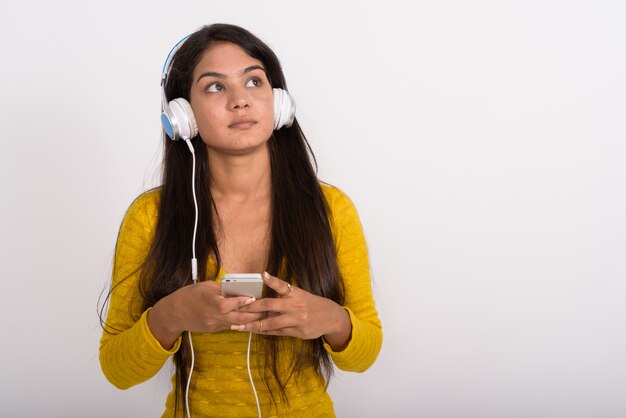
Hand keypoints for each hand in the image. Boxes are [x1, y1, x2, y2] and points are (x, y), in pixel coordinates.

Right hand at [147, 280, 264, 348]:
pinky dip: (241, 322)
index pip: (227, 304)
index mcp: (210, 301)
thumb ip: (221, 289)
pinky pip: (230, 326)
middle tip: (265, 309)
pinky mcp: (214, 329)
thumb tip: (237, 289)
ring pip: (236, 325)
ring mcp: (214, 324)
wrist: (174, 314)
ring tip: (262, 315)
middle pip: (237, 318)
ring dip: (250, 320)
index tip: (252, 298)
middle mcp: (213, 315)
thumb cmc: (189, 296)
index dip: (241, 302)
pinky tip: (250, 319)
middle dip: (253, 314)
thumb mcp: (205, 286)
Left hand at [234, 272, 351, 350]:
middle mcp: (296, 306)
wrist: (331, 317)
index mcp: (296, 294)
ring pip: (271, 323)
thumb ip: (285, 295)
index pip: (283, 286)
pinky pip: (277, 332)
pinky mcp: (297, 332)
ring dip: (253, 325)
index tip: (263, 275)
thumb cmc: (312, 304)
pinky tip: (254, 331)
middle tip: (238, 308)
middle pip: (270, 306)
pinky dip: (265, 331)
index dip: (273, 281)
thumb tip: (265, 297)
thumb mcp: (301, 295)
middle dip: (252, 307)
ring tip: (240, 325)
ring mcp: (296, 320)